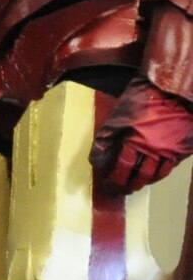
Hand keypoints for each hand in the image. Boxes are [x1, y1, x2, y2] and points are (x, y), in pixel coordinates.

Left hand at [92, 80, 192, 194]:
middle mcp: (153, 149)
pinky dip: (158, 175)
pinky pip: (169, 168)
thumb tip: (97, 155)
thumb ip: (108, 135)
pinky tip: (152, 176)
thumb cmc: (146, 96)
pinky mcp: (182, 150)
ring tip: (133, 186)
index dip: (112, 176)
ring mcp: (170, 151)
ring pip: (154, 175)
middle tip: (118, 189)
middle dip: (125, 184)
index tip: (105, 182)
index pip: (120, 165)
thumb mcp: (121, 113)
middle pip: (137, 175)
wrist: (176, 89)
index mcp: (135, 138)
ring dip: (142, 182)